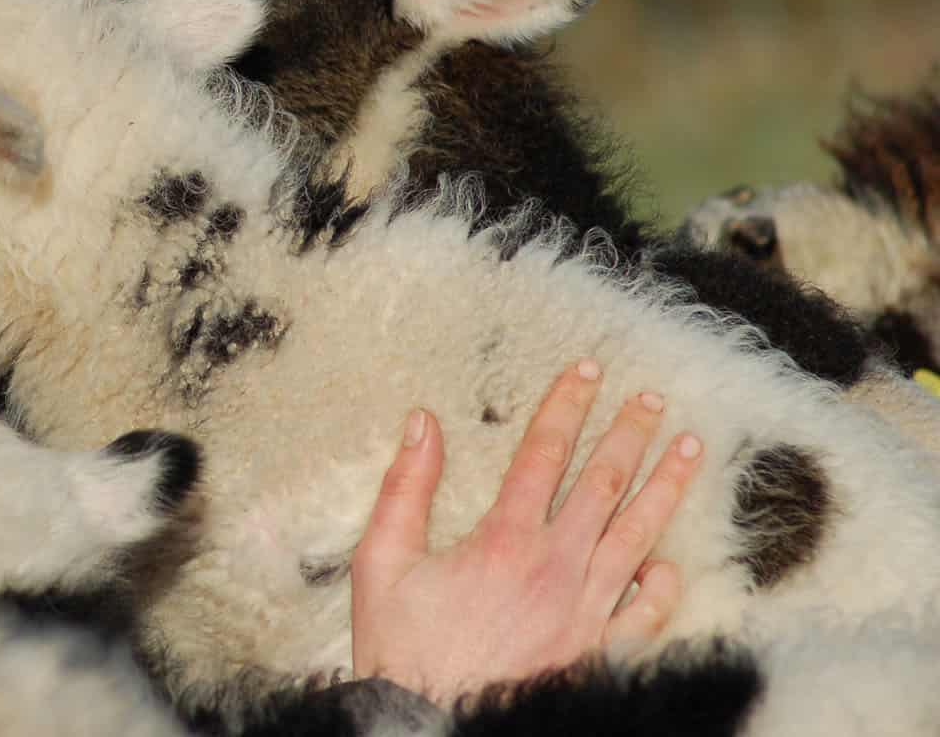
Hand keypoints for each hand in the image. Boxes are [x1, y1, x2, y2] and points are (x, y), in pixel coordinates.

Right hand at [350, 360, 703, 705]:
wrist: (430, 725)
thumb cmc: (403, 648)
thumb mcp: (381, 561)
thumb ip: (405, 488)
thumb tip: (423, 423)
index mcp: (504, 539)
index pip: (544, 452)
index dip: (568, 404)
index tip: (588, 370)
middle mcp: (555, 567)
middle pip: (603, 483)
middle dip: (630, 433)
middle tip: (653, 399)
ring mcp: (585, 611)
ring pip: (638, 535)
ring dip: (667, 487)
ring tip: (690, 449)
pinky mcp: (599, 652)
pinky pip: (646, 613)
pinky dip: (662, 583)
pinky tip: (669, 561)